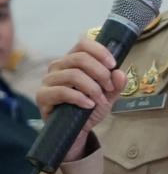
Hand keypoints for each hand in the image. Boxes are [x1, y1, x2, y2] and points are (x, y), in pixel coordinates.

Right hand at [35, 37, 127, 163]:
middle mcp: (58, 66)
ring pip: (73, 74)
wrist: (77, 130)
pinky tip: (89, 105)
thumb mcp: (108, 95)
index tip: (113, 65)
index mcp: (73, 60)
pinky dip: (80, 98)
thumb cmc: (90, 107)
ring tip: (100, 100)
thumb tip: (119, 72)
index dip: (100, 51)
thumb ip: (116, 84)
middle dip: (100, 73)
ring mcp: (49, 80)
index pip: (83, 44)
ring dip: (92, 88)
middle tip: (109, 87)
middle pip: (80, 58)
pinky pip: (62, 92)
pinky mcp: (43, 96)